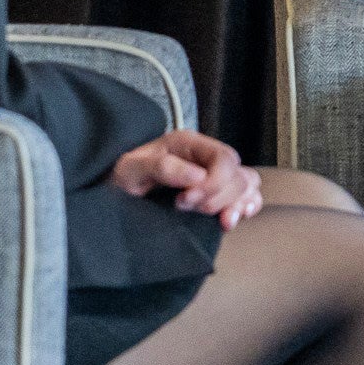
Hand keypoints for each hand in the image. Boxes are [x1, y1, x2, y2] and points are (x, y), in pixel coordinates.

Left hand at [110, 128, 262, 228]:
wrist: (115, 194)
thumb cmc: (122, 178)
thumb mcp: (132, 169)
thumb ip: (162, 168)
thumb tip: (197, 176)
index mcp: (189, 143)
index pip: (224, 159)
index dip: (213, 184)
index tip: (184, 201)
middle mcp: (206, 156)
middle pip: (238, 175)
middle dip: (217, 198)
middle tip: (187, 209)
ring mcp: (214, 175)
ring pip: (247, 184)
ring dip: (236, 205)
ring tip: (218, 221)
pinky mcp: (217, 193)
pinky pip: (248, 195)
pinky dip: (248, 206)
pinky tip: (235, 217)